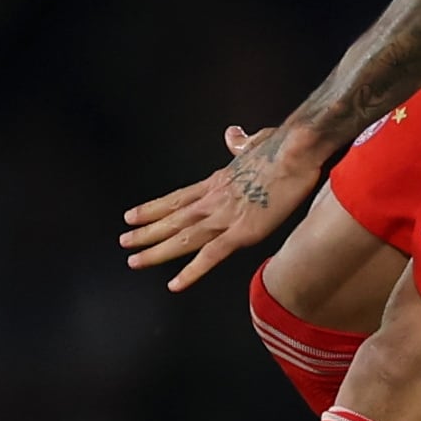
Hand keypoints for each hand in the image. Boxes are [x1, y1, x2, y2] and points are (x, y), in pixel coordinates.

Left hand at [123, 123, 328, 291]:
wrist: (296, 151)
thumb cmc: (283, 145)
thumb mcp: (256, 141)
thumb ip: (240, 144)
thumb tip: (232, 135)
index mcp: (217, 182)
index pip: (177, 198)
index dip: (153, 208)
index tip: (132, 215)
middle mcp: (214, 200)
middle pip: (172, 218)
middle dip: (146, 232)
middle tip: (123, 241)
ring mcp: (225, 217)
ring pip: (182, 238)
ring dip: (156, 250)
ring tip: (134, 261)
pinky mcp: (241, 232)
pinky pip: (210, 255)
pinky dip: (191, 271)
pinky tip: (174, 284)